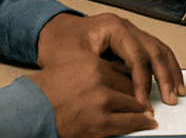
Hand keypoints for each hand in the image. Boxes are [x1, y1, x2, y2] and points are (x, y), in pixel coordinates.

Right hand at [30, 57, 157, 136]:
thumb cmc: (48, 92)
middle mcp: (102, 81)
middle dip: (140, 94)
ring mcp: (102, 102)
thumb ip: (97, 70)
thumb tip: (119, 76)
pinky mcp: (100, 123)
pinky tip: (148, 122)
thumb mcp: (75, 69)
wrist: (30, 112)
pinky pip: (128, 122)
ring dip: (142, 109)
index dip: (135, 79)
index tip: (142, 83)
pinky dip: (141, 122)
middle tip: (150, 99)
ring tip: (150, 112)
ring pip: (133, 103)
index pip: (126, 70)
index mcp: (96, 66)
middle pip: (132, 86)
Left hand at [37, 11, 183, 106]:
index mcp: (114, 27)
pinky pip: (154, 52)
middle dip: (165, 76)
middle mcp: (127, 27)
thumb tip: (120, 95)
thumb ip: (100, 74)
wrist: (52, 32)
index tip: (143, 102)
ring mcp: (131, 32)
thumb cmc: (59, 43)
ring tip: (177, 90)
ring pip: (160, 49)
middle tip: (170, 97)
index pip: (137, 55)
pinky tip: (169, 78)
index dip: (142, 81)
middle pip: (155, 50)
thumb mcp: (73, 60)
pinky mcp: (131, 41)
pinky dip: (164, 66)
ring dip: (170, 71)